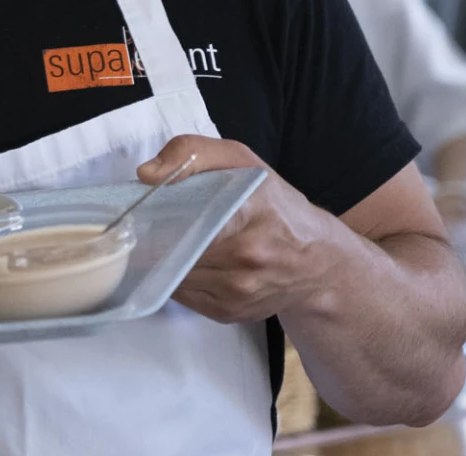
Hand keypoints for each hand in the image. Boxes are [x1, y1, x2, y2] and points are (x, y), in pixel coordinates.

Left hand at [138, 135, 340, 324]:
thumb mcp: (241, 162)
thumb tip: (147, 174)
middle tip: (153, 226)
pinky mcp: (231, 312)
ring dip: (166, 261)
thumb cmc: (274, 205)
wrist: (318, 260)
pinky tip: (191, 264)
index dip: (158, 213)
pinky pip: (184, 296)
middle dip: (157, 238)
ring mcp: (239, 289)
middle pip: (173, 247)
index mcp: (249, 210)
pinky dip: (179, 280)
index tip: (148, 209)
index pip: (184, 214)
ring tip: (174, 243)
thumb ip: (192, 153)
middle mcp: (246, 254)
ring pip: (174, 274)